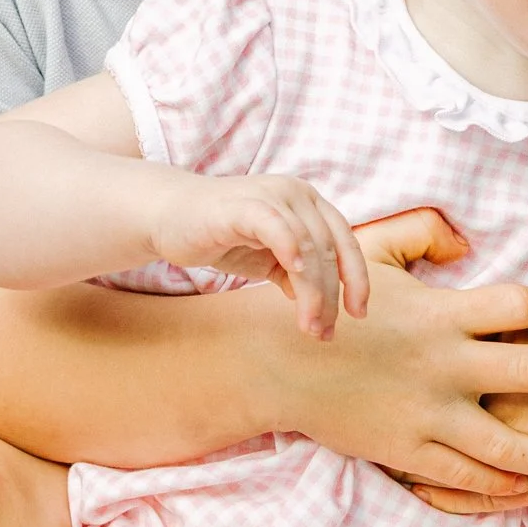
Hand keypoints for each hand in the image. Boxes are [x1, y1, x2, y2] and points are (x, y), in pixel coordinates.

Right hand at [149, 172, 370, 339]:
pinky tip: (295, 278)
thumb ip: (295, 274)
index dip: (357, 279)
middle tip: (322, 332)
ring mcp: (271, 195)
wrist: (169, 216)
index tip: (358, 314)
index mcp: (308, 203)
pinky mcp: (243, 205)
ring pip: (307, 247)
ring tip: (308, 326)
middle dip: (330, 296)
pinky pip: (275, 226)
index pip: (345, 242)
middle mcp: (296, 193)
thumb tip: (319, 306)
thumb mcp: (267, 258)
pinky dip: (291, 250)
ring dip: (312, 292)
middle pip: (328, 250)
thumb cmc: (221, 234)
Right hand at [267, 207, 527, 499]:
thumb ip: (422, 234)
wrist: (274, 362)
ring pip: (514, 444)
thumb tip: (466, 242)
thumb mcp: (371, 252)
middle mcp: (446, 366)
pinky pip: (470, 476)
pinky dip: (504, 484)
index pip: (525, 307)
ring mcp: (430, 413)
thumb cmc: (326, 305)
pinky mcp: (409, 450)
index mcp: (443, 314)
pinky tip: (523, 483)